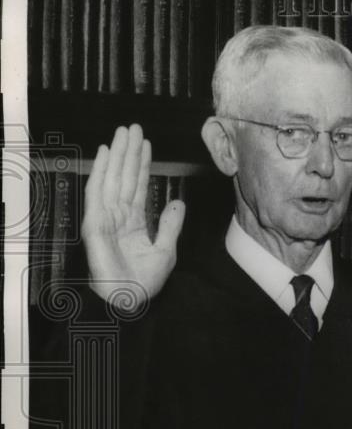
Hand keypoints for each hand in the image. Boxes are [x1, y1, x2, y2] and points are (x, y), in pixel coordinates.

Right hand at [81, 124, 185, 308]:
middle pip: (124, 177)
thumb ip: (171, 224)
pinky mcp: (95, 224)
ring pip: (112, 179)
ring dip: (117, 154)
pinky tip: (105, 153)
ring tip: (123, 132)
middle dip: (129, 152)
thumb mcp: (166, 248)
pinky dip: (100, 172)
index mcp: (133, 222)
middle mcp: (118, 216)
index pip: (138, 186)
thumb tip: (179, 202)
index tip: (146, 143)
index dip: (142, 164)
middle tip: (133, 127)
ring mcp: (105, 218)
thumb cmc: (144, 282)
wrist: (128, 302)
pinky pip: (97, 193)